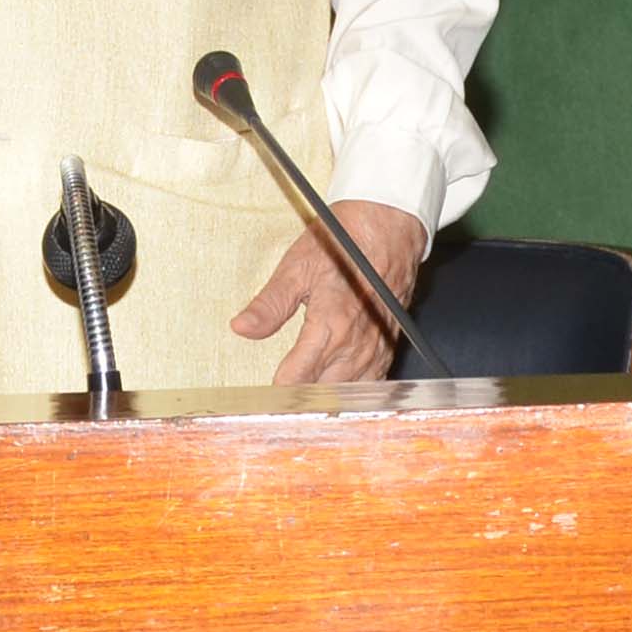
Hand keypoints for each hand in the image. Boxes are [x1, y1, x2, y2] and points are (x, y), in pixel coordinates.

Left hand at [233, 198, 427, 384]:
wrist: (390, 226)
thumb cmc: (344, 241)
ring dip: (327, 399)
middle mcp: (357, 343)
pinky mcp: (390, 345)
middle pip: (324, 394)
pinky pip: (373, 383)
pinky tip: (339, 391)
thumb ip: (270, 304)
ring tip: (305, 403)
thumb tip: (242, 327)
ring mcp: (377, 347)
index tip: (258, 398)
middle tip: (277, 404)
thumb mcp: (297, 266)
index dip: (276, 393)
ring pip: (350, 393)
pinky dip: (354, 391)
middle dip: (300, 401)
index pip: (297, 379)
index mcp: (331, 325)